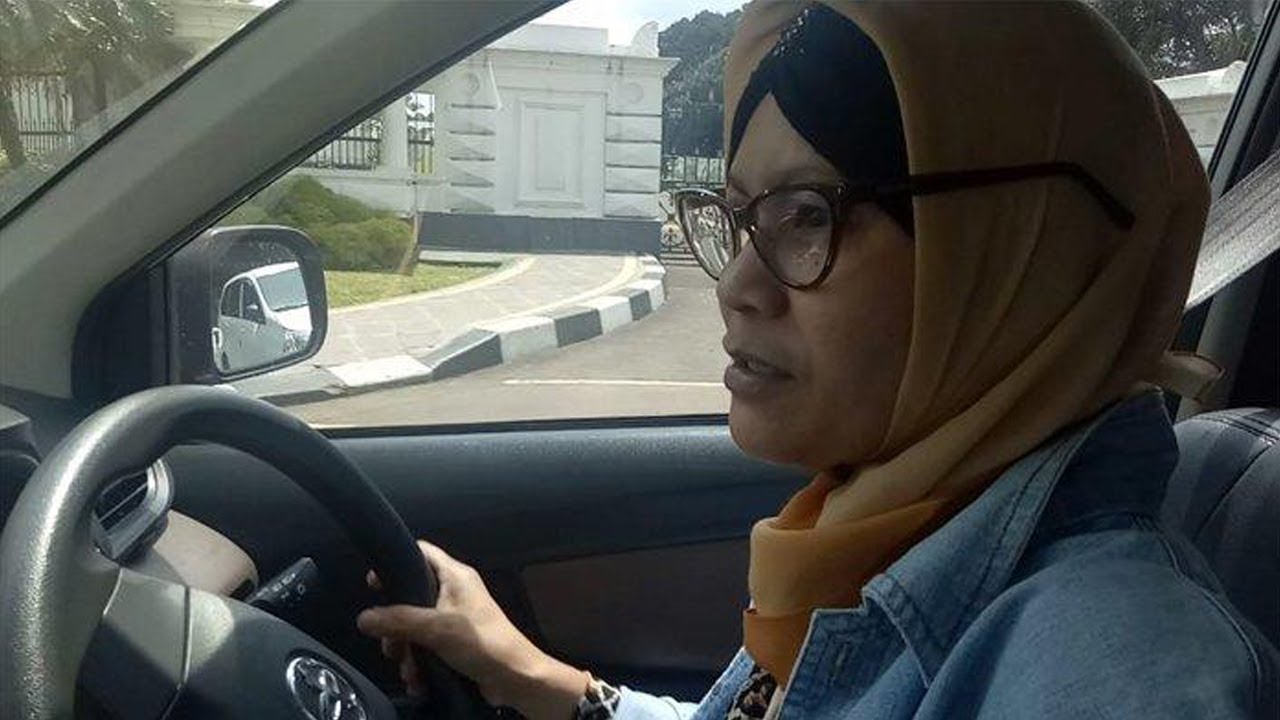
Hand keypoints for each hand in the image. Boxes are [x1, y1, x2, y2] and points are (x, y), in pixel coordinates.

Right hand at [357, 541, 588, 719]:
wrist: (515, 678)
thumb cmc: (485, 643)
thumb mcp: (436, 628)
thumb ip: (399, 621)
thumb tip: (365, 618)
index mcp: (455, 576)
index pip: (421, 553)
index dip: (396, 562)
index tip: (375, 583)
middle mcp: (454, 593)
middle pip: (411, 599)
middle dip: (396, 627)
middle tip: (392, 645)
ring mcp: (455, 619)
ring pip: (416, 629)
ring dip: (408, 653)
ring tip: (410, 670)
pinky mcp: (456, 643)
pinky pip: (428, 648)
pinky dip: (420, 665)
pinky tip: (419, 681)